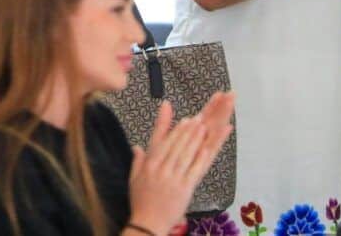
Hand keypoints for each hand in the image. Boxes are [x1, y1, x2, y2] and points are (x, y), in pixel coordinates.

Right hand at [127, 93, 234, 234]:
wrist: (147, 223)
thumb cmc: (140, 201)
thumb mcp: (134, 179)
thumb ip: (137, 161)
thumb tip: (137, 147)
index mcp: (149, 164)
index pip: (163, 142)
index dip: (174, 129)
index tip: (183, 118)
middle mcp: (161, 168)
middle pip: (176, 145)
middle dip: (188, 130)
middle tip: (198, 117)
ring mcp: (174, 178)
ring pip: (186, 154)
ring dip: (195, 138)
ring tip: (203, 126)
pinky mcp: (184, 188)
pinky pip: (194, 170)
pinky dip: (200, 157)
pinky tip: (206, 148)